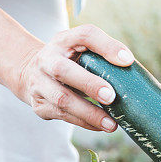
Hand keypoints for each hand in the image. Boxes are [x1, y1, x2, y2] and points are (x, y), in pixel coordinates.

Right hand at [14, 24, 133, 131]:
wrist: (31, 73)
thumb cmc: (68, 60)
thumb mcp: (82, 48)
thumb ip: (105, 52)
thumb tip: (128, 64)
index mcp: (63, 41)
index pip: (85, 35)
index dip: (106, 46)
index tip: (128, 61)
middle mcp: (46, 60)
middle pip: (63, 70)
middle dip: (88, 84)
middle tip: (111, 97)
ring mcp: (39, 84)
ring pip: (62, 100)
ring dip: (89, 113)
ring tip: (111, 124)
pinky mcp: (39, 105)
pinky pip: (62, 116)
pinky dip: (84, 122)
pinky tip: (100, 126)